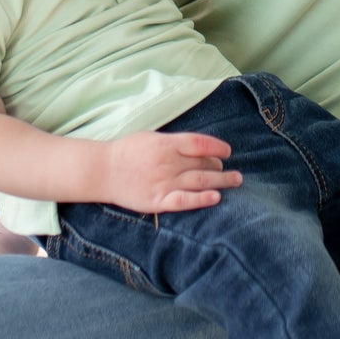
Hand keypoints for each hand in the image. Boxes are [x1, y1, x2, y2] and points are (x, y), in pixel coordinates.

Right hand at [102, 132, 241, 213]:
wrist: (103, 170)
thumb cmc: (129, 151)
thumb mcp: (153, 137)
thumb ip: (175, 142)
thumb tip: (201, 147)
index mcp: (167, 143)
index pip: (201, 143)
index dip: (218, 147)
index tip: (228, 152)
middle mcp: (168, 162)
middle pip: (203, 163)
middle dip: (220, 167)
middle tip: (230, 172)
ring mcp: (163, 182)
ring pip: (199, 181)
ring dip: (221, 181)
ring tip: (235, 181)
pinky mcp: (157, 201)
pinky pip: (184, 200)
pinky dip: (201, 199)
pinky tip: (216, 198)